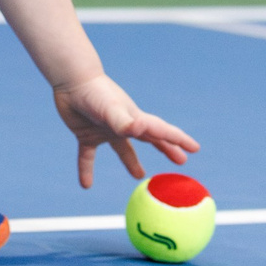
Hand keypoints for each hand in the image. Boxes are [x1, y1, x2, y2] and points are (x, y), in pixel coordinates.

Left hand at [52, 72, 198, 188]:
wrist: (70, 80)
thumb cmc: (93, 93)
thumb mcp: (110, 109)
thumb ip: (124, 122)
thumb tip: (141, 129)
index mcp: (135, 119)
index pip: (162, 131)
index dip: (179, 140)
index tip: (195, 148)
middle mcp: (123, 125)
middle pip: (150, 139)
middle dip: (166, 148)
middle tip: (181, 160)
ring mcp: (105, 129)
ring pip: (122, 149)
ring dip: (131, 162)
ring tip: (139, 175)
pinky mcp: (86, 134)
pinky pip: (88, 156)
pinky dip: (87, 169)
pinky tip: (86, 184)